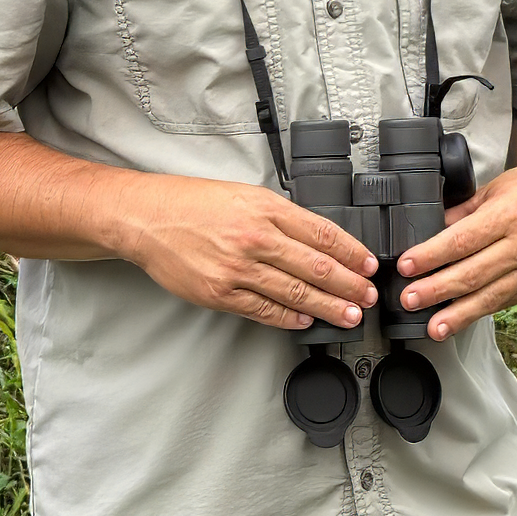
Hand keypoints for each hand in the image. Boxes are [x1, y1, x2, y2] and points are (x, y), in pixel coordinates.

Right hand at [116, 173, 378, 331]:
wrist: (147, 218)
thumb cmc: (192, 202)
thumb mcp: (244, 195)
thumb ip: (279, 216)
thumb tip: (315, 239)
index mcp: (265, 208)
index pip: (321, 232)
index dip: (351, 251)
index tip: (368, 263)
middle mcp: (254, 238)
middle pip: (315, 266)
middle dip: (349, 284)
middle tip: (369, 294)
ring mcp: (237, 269)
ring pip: (295, 293)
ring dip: (328, 306)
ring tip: (349, 314)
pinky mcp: (220, 293)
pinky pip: (264, 310)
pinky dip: (289, 317)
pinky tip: (306, 320)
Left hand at [395, 159, 516, 339]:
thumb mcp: (496, 187)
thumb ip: (463, 210)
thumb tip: (431, 228)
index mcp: (507, 214)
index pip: (461, 240)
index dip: (431, 255)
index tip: (407, 265)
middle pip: (471, 273)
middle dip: (436, 289)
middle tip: (409, 299)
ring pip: (488, 297)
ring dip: (457, 314)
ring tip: (432, 327)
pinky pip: (503, 302)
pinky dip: (479, 312)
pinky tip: (459, 320)